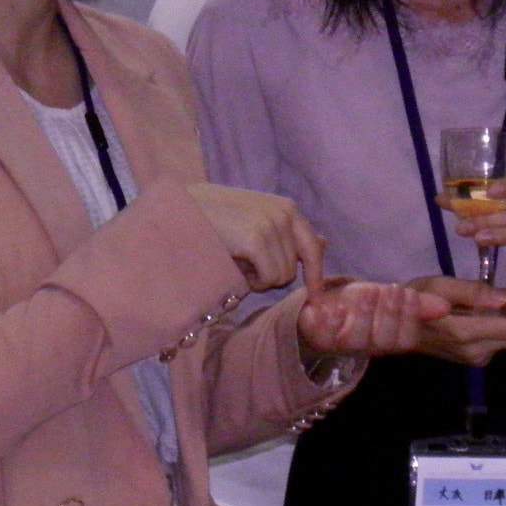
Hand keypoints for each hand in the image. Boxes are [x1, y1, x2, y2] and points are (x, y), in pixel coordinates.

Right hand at [187, 183, 325, 294]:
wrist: (181, 211)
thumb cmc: (216, 218)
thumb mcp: (257, 220)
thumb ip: (288, 232)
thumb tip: (324, 243)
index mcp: (287, 207)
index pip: (314, 247)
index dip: (315, 275)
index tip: (316, 298)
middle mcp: (284, 213)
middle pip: (295, 267)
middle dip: (273, 274)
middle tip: (247, 266)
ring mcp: (271, 225)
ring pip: (282, 276)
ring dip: (260, 277)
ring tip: (237, 260)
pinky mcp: (256, 240)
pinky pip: (268, 278)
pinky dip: (252, 280)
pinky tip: (235, 264)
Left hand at [296, 277, 445, 362]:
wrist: (324, 305)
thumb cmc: (362, 303)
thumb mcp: (390, 298)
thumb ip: (416, 304)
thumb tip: (446, 307)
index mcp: (388, 340)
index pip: (406, 339)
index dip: (410, 318)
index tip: (410, 293)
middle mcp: (368, 347)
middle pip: (384, 341)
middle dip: (390, 314)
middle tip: (393, 288)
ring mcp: (342, 345)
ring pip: (357, 340)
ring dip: (364, 315)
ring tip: (368, 293)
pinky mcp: (320, 338)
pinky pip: (325, 337)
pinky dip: (331, 323)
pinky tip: (337, 308)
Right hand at [403, 275, 505, 366]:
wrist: (397, 327)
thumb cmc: (416, 300)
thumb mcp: (439, 285)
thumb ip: (472, 291)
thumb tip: (505, 298)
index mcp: (466, 333)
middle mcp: (477, 350)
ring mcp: (479, 357)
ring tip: (503, 298)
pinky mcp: (479, 358)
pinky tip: (493, 309)